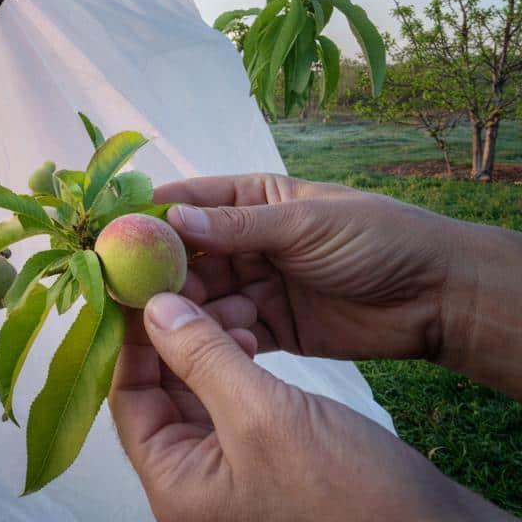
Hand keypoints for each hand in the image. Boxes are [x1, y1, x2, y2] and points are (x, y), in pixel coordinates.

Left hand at [109, 293, 506, 521]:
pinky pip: (228, 402)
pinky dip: (233, 364)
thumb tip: (154, 308)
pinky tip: (254, 335)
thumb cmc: (349, 490)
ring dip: (207, 344)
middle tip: (192, 284)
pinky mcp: (263, 461)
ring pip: (195, 391)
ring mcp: (228, 474)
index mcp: (174, 482)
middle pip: (159, 391)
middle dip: (174, 335)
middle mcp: (191, 482)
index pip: (129, 396)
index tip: (144, 284)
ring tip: (235, 309)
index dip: (134, 337)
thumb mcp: (264, 414)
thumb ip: (202, 358)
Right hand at [153, 173, 521, 398]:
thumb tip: (172, 221)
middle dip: (159, 275)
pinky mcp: (269, 328)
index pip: (186, 204)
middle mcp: (245, 242)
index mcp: (251, 202)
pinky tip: (208, 349)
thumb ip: (238, 228)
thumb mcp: (305, 224)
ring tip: (173, 327)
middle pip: (185, 258)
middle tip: (131, 296)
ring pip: (201, 299)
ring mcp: (255, 286)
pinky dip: (214, 341)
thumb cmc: (377, 239)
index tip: (112, 238)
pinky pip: (227, 334)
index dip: (148, 219)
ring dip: (186, 312)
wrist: (437, 295)